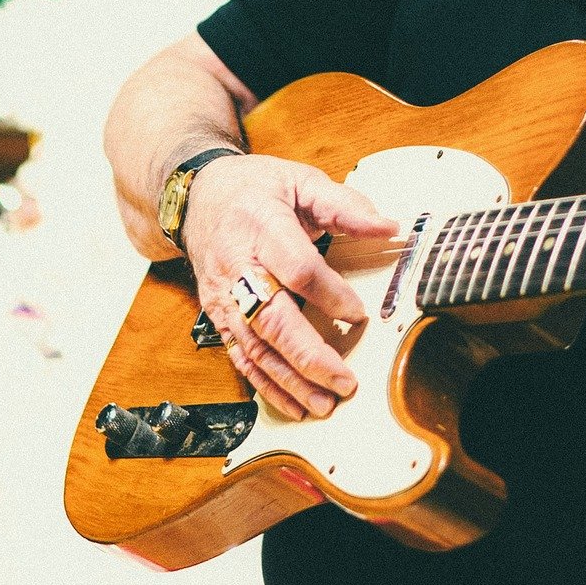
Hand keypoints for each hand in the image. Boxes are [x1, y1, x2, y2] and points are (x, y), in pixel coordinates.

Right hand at [181, 153, 398, 418]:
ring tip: (324, 403)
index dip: (330, 294)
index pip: (297, 268)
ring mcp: (224, 296)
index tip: (360, 313)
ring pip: (254, 347)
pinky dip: (266, 385)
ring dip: (289, 381)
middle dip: (308, 356)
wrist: (198, 198)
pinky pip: (240, 357)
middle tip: (343, 380)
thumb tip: (388, 226)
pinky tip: (292, 403)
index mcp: (262, 227)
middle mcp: (238, 267)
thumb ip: (345, 205)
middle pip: (271, 319)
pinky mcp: (219, 316)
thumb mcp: (301, 181)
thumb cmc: (255, 188)